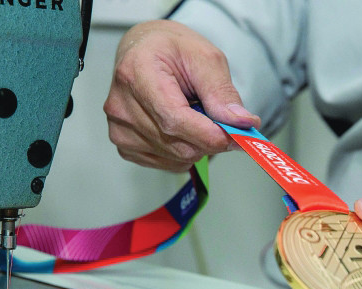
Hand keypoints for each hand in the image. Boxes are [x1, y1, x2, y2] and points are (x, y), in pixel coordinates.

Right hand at [103, 20, 260, 171]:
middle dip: (210, 140)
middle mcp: (121, 106)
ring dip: (198, 145)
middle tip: (222, 121)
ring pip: (177, 158)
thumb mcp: (206, 58)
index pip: (175, 119)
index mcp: (137, 74)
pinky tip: (181, 128)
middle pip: (178, 144)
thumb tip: (242, 123)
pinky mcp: (125, 146)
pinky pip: (168, 163)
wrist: (146, 52)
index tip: (237, 136)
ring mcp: (120, 129)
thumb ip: (222, 93)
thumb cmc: (172, 50)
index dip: (210, 134)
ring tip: (194, 115)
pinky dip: (185, 152)